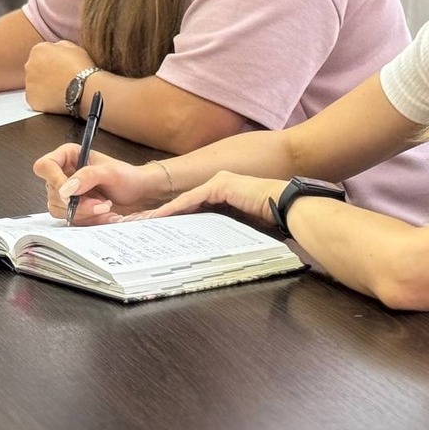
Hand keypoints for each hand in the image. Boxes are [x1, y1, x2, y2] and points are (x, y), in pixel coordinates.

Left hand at [25, 38, 94, 114]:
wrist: (83, 88)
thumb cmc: (81, 66)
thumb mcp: (73, 46)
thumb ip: (59, 46)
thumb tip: (55, 49)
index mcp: (38, 50)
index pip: (41, 53)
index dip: (52, 60)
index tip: (61, 66)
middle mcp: (29, 65)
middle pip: (35, 68)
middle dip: (45, 71)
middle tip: (59, 78)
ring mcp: (29, 83)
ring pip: (34, 83)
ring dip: (43, 85)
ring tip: (59, 89)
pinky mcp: (32, 99)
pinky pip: (36, 98)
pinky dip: (43, 98)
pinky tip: (55, 98)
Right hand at [33, 144, 172, 224]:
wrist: (139, 194)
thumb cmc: (127, 177)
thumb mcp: (109, 172)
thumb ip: (87, 176)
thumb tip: (66, 189)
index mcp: (68, 156)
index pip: (45, 166)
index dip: (54, 180)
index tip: (70, 193)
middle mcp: (63, 174)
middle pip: (52, 192)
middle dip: (77, 202)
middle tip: (100, 203)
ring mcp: (66, 193)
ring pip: (58, 208)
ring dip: (84, 212)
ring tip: (105, 207)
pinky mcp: (72, 209)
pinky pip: (69, 219)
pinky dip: (87, 219)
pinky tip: (102, 214)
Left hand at [137, 172, 286, 227]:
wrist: (286, 207)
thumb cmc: (269, 219)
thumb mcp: (238, 227)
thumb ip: (221, 229)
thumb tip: (204, 246)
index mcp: (222, 195)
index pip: (192, 209)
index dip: (174, 219)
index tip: (157, 230)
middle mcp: (217, 186)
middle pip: (185, 204)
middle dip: (164, 216)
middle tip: (143, 225)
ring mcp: (218, 183)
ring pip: (185, 201)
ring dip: (165, 213)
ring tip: (146, 223)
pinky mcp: (220, 185)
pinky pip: (192, 199)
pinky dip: (177, 208)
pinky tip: (162, 216)